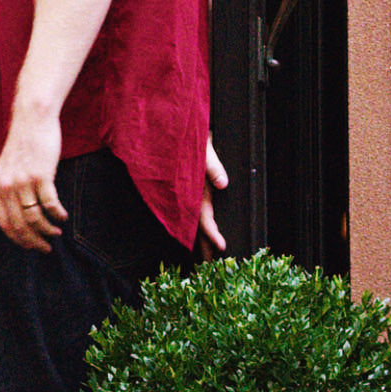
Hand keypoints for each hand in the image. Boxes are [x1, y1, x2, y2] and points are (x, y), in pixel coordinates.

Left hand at [0, 113, 66, 251]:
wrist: (32, 119)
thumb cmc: (24, 143)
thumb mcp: (8, 167)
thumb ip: (10, 187)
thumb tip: (19, 211)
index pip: (4, 223)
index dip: (18, 239)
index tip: (30, 246)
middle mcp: (8, 186)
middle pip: (19, 225)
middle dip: (34, 241)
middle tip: (46, 247)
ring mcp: (24, 181)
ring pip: (35, 218)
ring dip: (48, 230)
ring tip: (57, 233)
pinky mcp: (41, 175)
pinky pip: (50, 204)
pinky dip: (58, 214)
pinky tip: (63, 216)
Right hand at [197, 134, 228, 257]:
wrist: (169, 123)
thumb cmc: (185, 134)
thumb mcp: (202, 147)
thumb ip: (211, 165)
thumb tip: (222, 183)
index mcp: (192, 187)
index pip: (202, 217)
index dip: (212, 234)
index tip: (222, 248)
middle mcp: (188, 195)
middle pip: (196, 227)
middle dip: (203, 248)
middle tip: (211, 268)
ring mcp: (186, 194)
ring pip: (192, 222)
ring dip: (198, 240)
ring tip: (203, 259)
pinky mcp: (186, 189)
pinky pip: (191, 213)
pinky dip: (195, 226)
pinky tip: (196, 234)